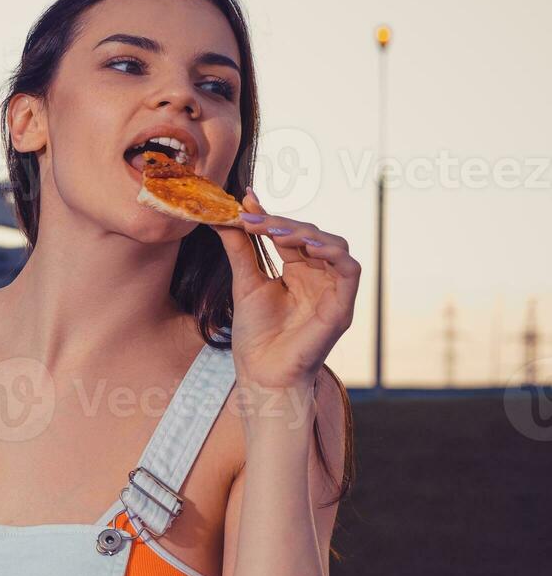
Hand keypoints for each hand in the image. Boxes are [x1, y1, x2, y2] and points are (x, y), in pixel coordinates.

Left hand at [211, 187, 360, 395]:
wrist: (262, 374)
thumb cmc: (256, 335)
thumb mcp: (245, 284)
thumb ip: (241, 250)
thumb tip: (225, 216)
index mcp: (298, 270)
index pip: (289, 233)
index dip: (270, 216)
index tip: (245, 201)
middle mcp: (318, 275)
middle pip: (311, 234)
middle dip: (282, 223)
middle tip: (253, 219)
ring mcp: (333, 289)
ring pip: (334, 245)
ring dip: (306, 234)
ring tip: (276, 233)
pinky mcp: (343, 305)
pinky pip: (351, 270)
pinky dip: (334, 254)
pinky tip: (309, 248)